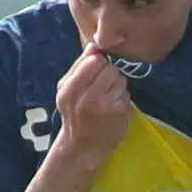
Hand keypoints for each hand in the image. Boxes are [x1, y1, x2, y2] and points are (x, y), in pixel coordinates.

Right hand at [53, 45, 131, 167]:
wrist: (82, 147)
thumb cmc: (74, 115)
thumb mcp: (66, 91)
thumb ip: (79, 67)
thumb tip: (94, 44)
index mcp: (69, 89)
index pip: (94, 60)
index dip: (97, 64)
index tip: (95, 74)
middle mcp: (87, 97)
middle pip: (109, 67)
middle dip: (108, 74)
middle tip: (102, 88)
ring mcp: (105, 105)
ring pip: (120, 78)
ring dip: (117, 85)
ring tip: (107, 98)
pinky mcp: (120, 112)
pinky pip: (126, 92)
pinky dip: (122, 97)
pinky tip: (113, 108)